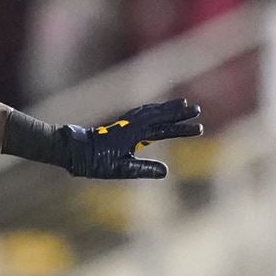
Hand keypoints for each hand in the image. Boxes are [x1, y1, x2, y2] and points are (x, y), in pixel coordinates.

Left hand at [63, 98, 201, 178]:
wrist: (76, 150)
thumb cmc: (96, 162)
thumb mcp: (120, 170)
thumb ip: (143, 169)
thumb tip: (166, 171)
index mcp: (133, 135)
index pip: (163, 131)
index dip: (181, 130)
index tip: (199, 129)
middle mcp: (130, 125)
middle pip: (159, 116)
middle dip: (178, 113)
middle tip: (197, 110)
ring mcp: (125, 122)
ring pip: (150, 111)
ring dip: (167, 107)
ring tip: (183, 103)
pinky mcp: (121, 123)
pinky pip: (141, 111)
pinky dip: (152, 108)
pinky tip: (157, 108)